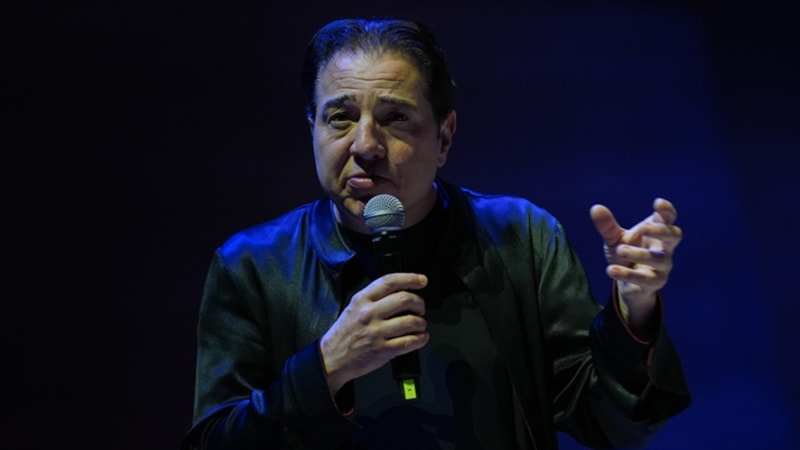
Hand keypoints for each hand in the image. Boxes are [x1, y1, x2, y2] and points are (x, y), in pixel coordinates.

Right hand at [320, 273, 428, 394]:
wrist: (332, 358)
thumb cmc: (343, 334)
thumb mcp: (353, 308)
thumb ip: (374, 299)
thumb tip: (400, 292)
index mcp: (361, 300)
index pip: (389, 282)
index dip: (410, 278)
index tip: (421, 280)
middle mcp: (369, 314)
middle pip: (404, 299)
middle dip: (419, 302)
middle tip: (420, 307)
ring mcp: (376, 333)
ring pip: (411, 321)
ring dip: (421, 322)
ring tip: (419, 324)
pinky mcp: (383, 350)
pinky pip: (409, 342)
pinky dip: (420, 339)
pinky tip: (420, 337)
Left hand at [590, 198, 681, 330]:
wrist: (627, 283)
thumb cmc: (626, 254)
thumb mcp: (615, 239)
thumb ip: (607, 226)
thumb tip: (595, 208)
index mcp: (656, 232)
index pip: (668, 218)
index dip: (667, 211)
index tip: (658, 203)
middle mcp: (664, 248)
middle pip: (674, 236)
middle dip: (661, 231)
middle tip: (644, 228)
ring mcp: (662, 266)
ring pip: (659, 259)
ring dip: (639, 254)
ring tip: (620, 250)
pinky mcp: (655, 283)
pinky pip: (645, 279)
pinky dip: (627, 274)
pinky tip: (611, 270)